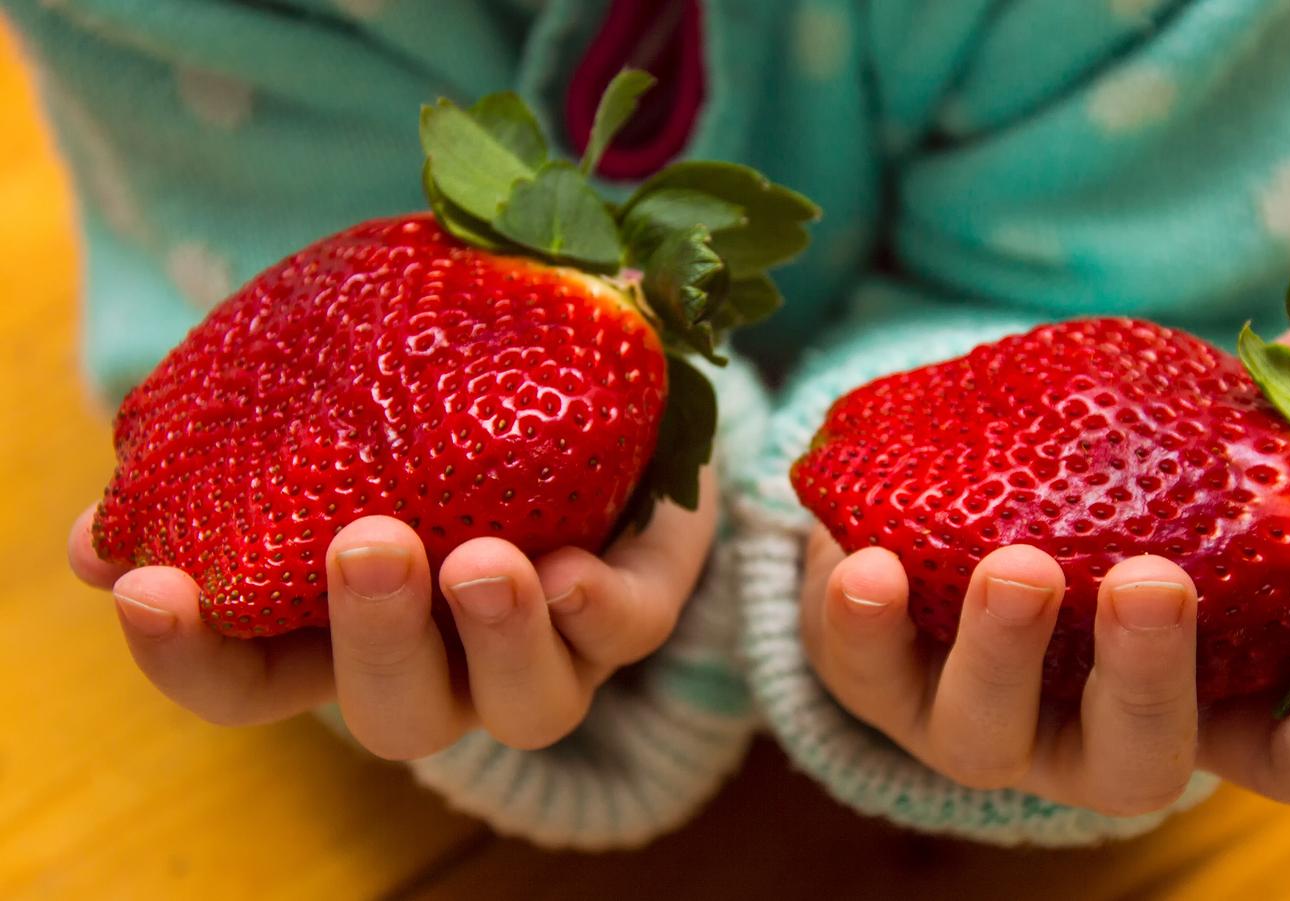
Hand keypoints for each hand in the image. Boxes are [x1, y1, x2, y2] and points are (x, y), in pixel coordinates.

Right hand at [68, 471, 717, 759]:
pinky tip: (572, 569)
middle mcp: (449, 661)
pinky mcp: (637, 603)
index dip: (194, 656)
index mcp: (350, 628)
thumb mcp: (335, 418)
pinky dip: (599, 609)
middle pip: (398, 714)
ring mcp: (550, 645)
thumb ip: (238, 458)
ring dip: (496, 638)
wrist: (601, 380)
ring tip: (481, 562)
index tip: (147, 585)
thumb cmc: (438, 410)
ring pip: (524, 704)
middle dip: (378, 639)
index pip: (252, 685)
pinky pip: (628, 631)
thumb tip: (96, 534)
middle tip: (366, 546)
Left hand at [800, 277, 1289, 813]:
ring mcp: (980, 721)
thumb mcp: (1199, 437)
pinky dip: (865, 622)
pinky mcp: (880, 686)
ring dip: (1004, 649)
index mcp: (1195, 695)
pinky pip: (865, 671)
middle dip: (1146, 678)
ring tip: (1019, 563)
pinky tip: (872, 557)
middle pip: (1136, 757)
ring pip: (990, 732)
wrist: (945, 498)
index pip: (1283, 755)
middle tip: (1150, 583)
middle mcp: (1087, 731)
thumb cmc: (1104, 488)